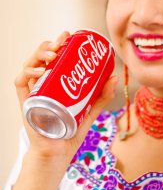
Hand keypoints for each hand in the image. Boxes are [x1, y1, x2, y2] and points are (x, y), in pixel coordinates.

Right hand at [15, 31, 117, 161]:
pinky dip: (27, 73)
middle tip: (60, 43)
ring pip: (29, 66)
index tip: (68, 35)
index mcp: (55, 82)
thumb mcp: (90, 110)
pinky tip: (39, 71)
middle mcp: (43, 84)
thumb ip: (101, 97)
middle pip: (40, 58)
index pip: (53, 57)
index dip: (58, 43)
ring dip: (38, 55)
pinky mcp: (26, 102)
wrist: (58, 154)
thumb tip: (114, 78)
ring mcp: (33, 92)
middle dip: (48, 46)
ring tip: (52, 55)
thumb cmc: (71, 131)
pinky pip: (21, 83)